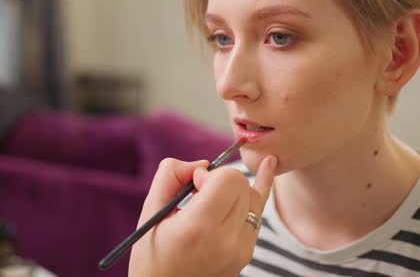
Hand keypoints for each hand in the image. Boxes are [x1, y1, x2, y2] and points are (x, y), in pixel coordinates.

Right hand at [129, 155, 276, 276]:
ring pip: (253, 195)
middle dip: (221, 179)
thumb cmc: (151, 255)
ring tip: (212, 197)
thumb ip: (171, 174)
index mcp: (199, 227)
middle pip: (242, 184)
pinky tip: (269, 165)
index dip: (209, 174)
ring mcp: (241, 249)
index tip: (192, 186)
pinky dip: (256, 192)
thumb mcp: (151, 211)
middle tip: (198, 194)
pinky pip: (258, 213)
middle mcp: (226, 240)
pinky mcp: (246, 253)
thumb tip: (203, 164)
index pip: (229, 179)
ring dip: (234, 188)